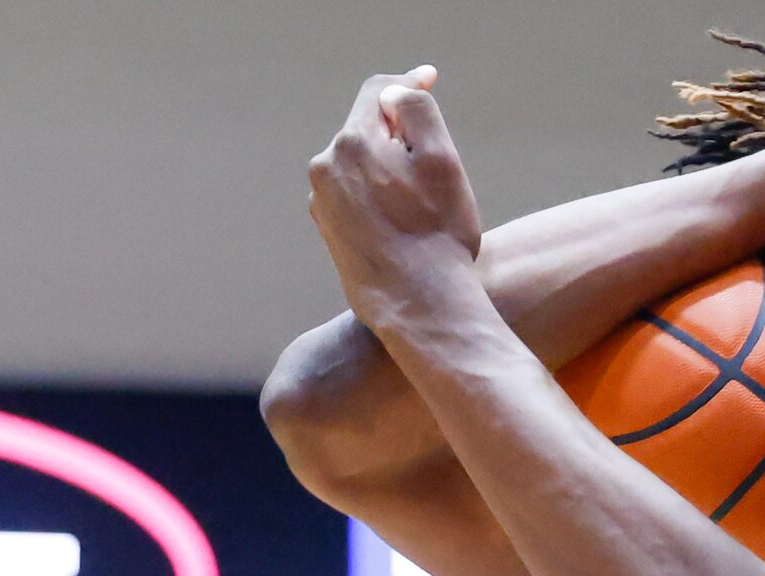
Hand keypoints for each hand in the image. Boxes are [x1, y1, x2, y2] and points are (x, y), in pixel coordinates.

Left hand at [308, 68, 487, 326]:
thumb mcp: (441, 159)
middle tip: (437, 164)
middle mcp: (327, 167)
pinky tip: (403, 224)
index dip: (408, 84)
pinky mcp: (328, 230)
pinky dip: (377, 197)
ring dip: (388, 168)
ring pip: (361, 164)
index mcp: (352, 142)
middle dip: (400, 135)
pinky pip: (354, 196)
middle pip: (368, 130)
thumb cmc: (439, 234)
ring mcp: (323, 202)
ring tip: (422, 204)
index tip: (429, 80)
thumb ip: (416, 109)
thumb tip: (392, 95)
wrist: (420, 306)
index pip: (378, 92)